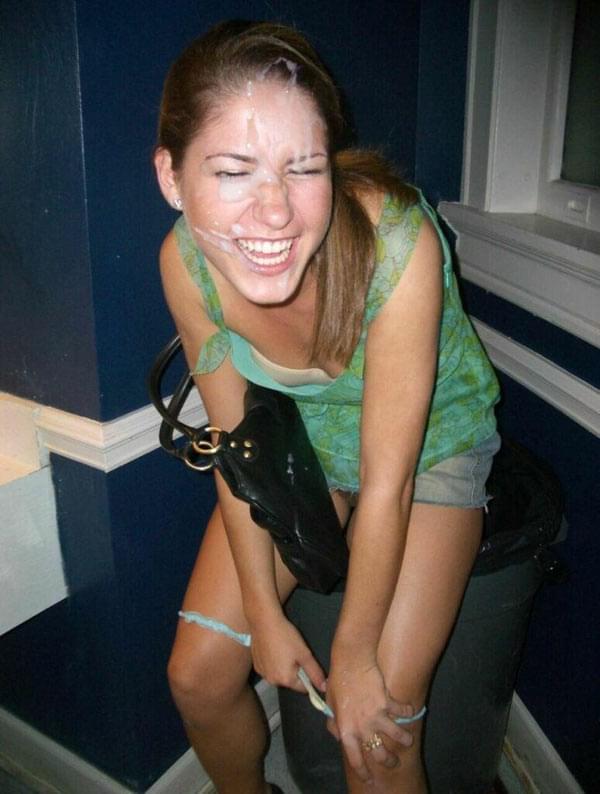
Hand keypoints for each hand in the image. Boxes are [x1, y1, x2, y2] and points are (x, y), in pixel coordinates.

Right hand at [249, 612, 325, 692]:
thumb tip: (324, 687)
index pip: (303, 687)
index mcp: (285, 680)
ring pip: (280, 674)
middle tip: (295, 652)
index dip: (308, 675)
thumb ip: (315, 672)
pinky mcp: (257, 666)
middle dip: (295, 670)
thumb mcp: (305, 654)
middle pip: (290, 681)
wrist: (264, 622)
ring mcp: (263, 673)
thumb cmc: (285, 636)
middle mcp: (272, 681)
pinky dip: (273, 662)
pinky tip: (275, 649)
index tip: (306, 661)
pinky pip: (269, 668)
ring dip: (284, 666)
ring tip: (284, 649)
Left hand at [326, 655, 414, 782]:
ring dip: (404, 740)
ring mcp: (376, 715)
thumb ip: (334, 722)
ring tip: (407, 740)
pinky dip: (408, 712)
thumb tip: (337, 735)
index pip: (355, 760)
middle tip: (393, 760)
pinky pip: (403, 712)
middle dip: (389, 761)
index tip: (369, 779)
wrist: (351, 660)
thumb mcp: (330, 704)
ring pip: (397, 737)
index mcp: (346, 730)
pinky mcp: (388, 702)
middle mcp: (362, 727)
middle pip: (380, 754)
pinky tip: (410, 711)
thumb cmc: (338, 681)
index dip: (363, 772)